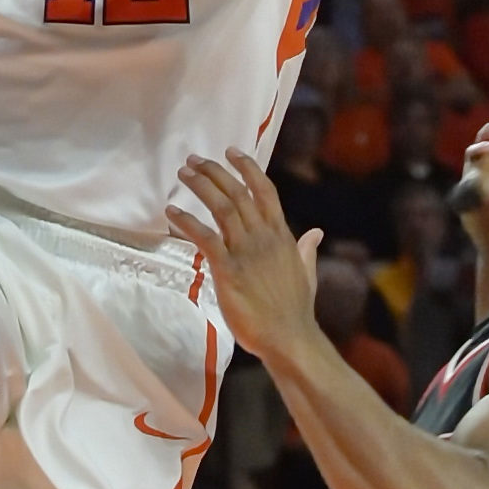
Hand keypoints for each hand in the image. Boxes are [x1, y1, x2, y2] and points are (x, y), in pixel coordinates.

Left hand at [169, 153, 322, 366]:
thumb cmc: (295, 310)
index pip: (265, 192)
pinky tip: (172, 212)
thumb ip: (306, 249)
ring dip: (201, 187)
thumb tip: (316, 232)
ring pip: (222, 208)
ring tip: (184, 173)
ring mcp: (246, 252)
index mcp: (283, 236)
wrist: (289, 337)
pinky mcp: (227, 269)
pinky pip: (205, 237)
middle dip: (215, 172)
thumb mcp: (306, 273)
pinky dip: (187, 221)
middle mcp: (264, 237)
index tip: (232, 152)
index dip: (248, 169)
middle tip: (195, 159)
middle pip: (238, 194)